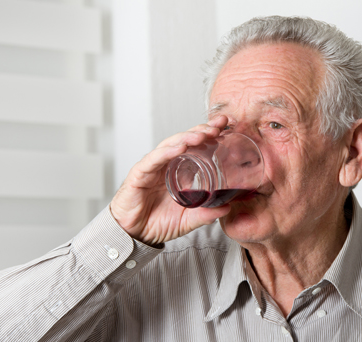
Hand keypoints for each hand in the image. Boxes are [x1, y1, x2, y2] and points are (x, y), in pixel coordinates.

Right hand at [110, 116, 230, 244]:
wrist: (134, 235)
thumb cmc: (157, 223)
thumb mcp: (188, 219)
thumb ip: (206, 214)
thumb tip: (227, 207)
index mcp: (180, 171)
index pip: (196, 147)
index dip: (210, 135)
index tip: (226, 128)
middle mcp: (167, 164)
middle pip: (185, 140)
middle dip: (202, 130)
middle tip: (219, 125)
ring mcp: (153, 167)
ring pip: (170, 145)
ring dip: (187, 137)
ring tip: (202, 134)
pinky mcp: (139, 174)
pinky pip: (153, 160)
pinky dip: (166, 152)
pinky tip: (179, 147)